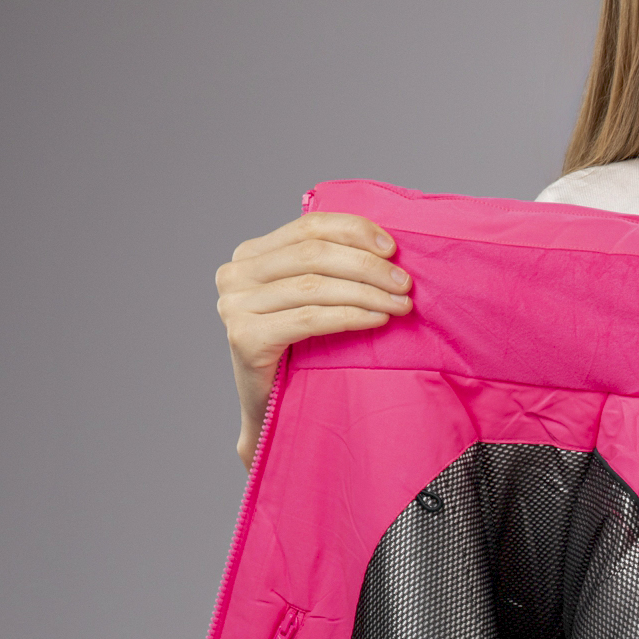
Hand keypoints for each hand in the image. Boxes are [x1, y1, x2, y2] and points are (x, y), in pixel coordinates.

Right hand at [217, 212, 412, 466]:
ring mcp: (234, 306)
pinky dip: (350, 316)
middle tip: (405, 283)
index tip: (393, 248)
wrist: (272, 411)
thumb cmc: (299, 353)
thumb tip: (388, 248)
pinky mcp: (245, 337)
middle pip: (313, 254)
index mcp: (250, 255)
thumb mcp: (310, 299)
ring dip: (366, 292)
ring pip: (315, 286)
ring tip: (401, 304)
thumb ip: (329, 268)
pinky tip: (379, 320)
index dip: (354, 231)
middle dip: (367, 265)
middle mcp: (234, 275)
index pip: (308, 227)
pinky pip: (309, 319)